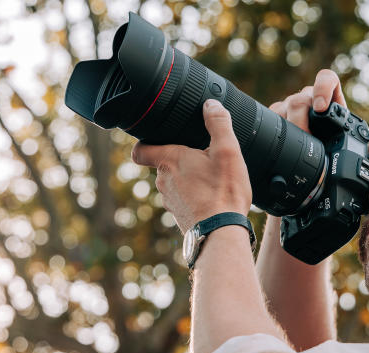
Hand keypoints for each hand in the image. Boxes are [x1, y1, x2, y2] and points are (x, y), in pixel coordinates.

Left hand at [131, 99, 251, 231]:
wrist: (222, 233)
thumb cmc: (223, 192)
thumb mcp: (227, 151)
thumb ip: (218, 124)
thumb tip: (210, 104)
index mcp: (170, 160)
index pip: (140, 150)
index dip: (145, 143)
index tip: (156, 139)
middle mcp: (163, 181)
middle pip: (163, 165)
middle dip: (179, 161)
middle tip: (202, 159)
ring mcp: (170, 202)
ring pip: (174, 184)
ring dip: (188, 180)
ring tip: (211, 181)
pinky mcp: (180, 217)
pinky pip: (183, 201)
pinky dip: (194, 198)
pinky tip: (213, 198)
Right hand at [268, 68, 368, 167]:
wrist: (312, 143)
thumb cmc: (332, 138)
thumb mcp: (347, 142)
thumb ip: (363, 149)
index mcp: (330, 99)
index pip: (327, 79)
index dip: (323, 87)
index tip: (321, 107)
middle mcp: (308, 99)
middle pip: (300, 99)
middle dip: (301, 119)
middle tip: (307, 138)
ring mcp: (289, 106)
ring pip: (283, 108)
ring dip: (289, 128)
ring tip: (294, 146)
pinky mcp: (276, 117)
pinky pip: (272, 119)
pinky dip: (276, 133)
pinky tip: (279, 145)